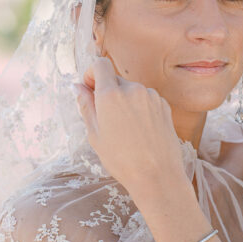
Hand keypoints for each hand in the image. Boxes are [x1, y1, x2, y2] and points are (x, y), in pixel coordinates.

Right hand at [75, 56, 185, 195]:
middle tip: (106, 120)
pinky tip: (141, 131)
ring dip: (125, 102)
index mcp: (111, 95)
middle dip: (108, 93)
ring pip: (132, 91)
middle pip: (115, 79)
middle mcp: (133, 89)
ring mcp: (151, 96)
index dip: (91, 74)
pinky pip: (147, 100)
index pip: (99, 65)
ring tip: (126, 130)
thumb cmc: (122, 160)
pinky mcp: (164, 106)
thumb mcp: (95, 135)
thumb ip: (86, 106)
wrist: (157, 176)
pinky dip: (140, 109)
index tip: (90, 89)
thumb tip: (78, 87)